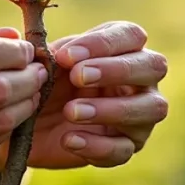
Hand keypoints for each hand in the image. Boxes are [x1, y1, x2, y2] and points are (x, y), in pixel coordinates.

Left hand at [12, 21, 168, 168]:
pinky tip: (69, 139)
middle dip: (116, 70)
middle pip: (153, 66)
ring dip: (112, 109)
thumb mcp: (47, 64)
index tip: (66, 56)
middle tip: (78, 76)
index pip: (131, 35)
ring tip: (72, 111)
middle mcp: (143, 79)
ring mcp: (142, 115)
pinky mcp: (128, 146)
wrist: (31, 124)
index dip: (102, 43)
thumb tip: (60, 55)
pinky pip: (124, 149)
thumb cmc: (47, 82)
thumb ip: (55, 55)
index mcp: (124, 48)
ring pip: (151, 109)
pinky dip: (96, 146)